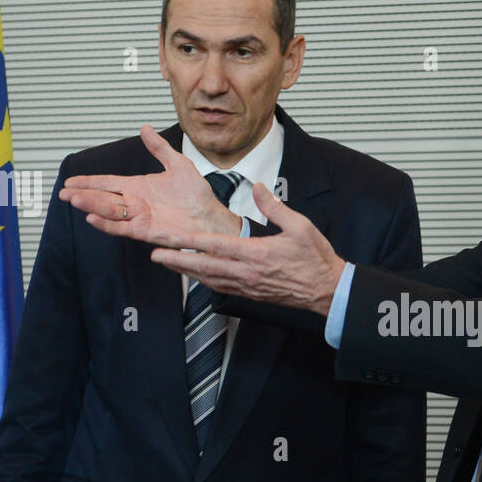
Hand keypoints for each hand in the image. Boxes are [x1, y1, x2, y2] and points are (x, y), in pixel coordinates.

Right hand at [60, 124, 241, 243]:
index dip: (89, 182)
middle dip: (83, 195)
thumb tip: (146, 128)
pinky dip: (107, 223)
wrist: (211, 217)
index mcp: (139, 187)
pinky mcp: (146, 231)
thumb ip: (159, 148)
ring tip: (74, 199)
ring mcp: (139, 217)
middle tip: (64, 193)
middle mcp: (136, 203)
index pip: (108, 183)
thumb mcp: (178, 165)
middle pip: (103, 198)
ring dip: (90, 205)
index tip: (70, 181)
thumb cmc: (197, 196)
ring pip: (109, 211)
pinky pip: (122, 227)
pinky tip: (93, 217)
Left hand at [151, 182, 345, 316]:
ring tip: (167, 264)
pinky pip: (221, 287)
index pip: (215, 246)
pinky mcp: (251, 294)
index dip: (189, 241)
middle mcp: (247, 273)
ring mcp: (247, 286)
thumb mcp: (300, 226)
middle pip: (204, 266)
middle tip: (154, 255)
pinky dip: (204, 281)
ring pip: (209, 279)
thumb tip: (258, 187)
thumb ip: (275, 207)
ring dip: (186, 271)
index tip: (170, 237)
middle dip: (177, 260)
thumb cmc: (315, 259)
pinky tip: (195, 276)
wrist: (326, 290)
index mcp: (256, 254)